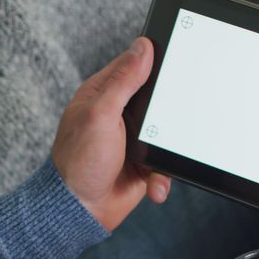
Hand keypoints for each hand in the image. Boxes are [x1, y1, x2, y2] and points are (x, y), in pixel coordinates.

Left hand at [51, 37, 171, 230]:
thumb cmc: (79, 161)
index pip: (134, 65)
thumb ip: (123, 81)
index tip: (179, 60)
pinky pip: (166, 162)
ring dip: (169, 150)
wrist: (80, 211)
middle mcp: (120, 113)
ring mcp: (134, 139)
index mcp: (104, 94)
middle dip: (172, 110)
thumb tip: (142, 47)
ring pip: (169, 131)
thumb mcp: (100, 114)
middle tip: (174, 120)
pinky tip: (154, 184)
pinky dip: (164, 176)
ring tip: (157, 161)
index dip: (156, 61)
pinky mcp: (145, 163)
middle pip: (158, 98)